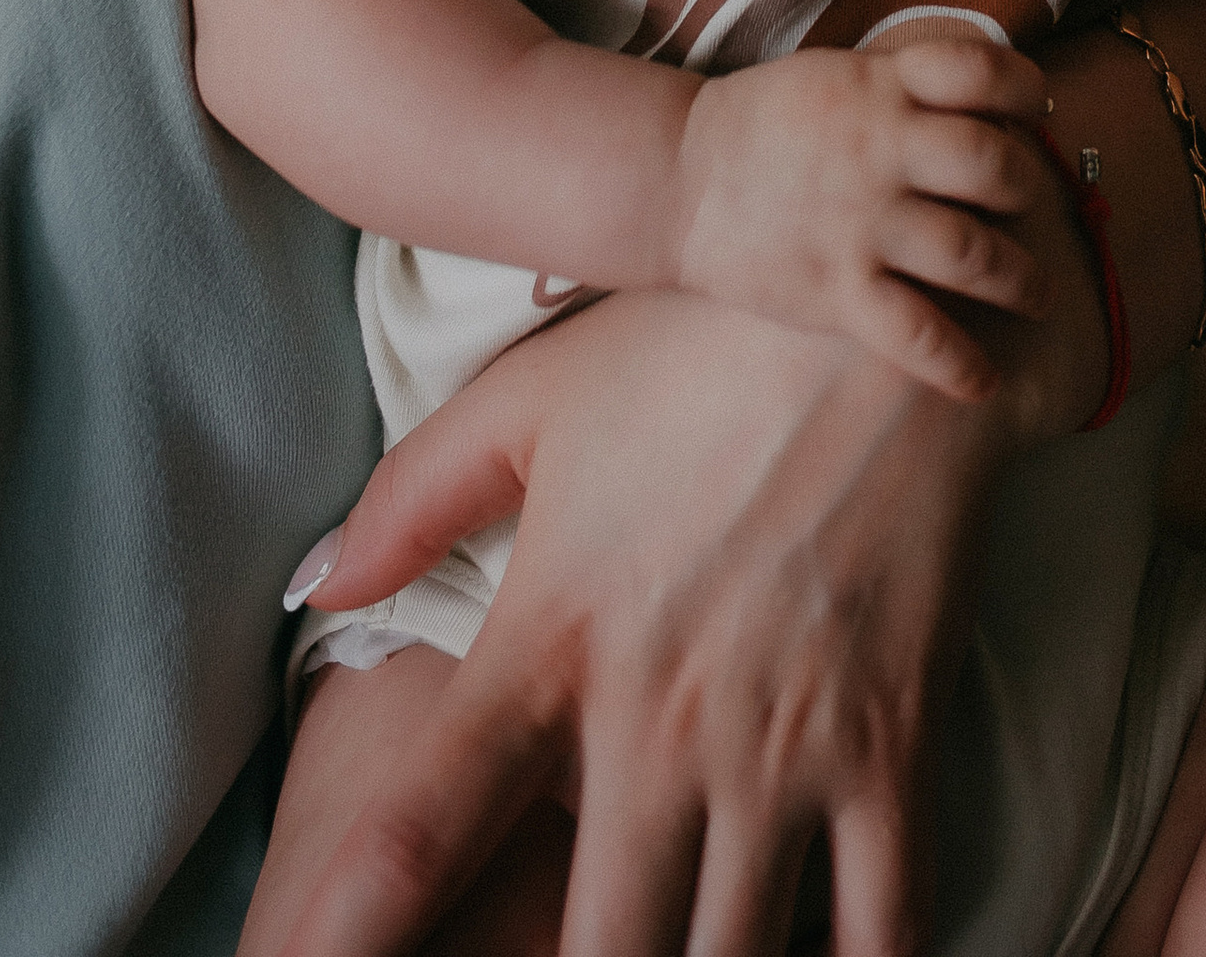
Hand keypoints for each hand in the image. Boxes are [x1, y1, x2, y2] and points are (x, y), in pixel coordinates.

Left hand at [273, 287, 1019, 956]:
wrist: (895, 312)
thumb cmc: (701, 343)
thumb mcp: (538, 394)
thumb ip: (414, 497)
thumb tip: (310, 589)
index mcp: (552, 640)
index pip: (420, 830)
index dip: (349, 934)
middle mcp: (655, 720)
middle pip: (592, 953)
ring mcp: (779, 742)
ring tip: (679, 954)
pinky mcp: (893, 741)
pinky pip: (884, 919)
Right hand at [669, 39, 1052, 401]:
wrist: (676, 178)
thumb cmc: (764, 125)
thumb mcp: (837, 75)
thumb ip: (905, 85)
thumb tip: (989, 107)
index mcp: (881, 87)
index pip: (982, 71)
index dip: (1025, 89)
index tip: (1039, 110)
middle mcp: (881, 149)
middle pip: (995, 166)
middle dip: (1032, 192)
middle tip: (1040, 212)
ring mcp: (862, 222)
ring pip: (973, 254)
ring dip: (1021, 281)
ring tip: (1038, 296)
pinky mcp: (836, 289)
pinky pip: (918, 334)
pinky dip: (960, 363)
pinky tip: (983, 381)